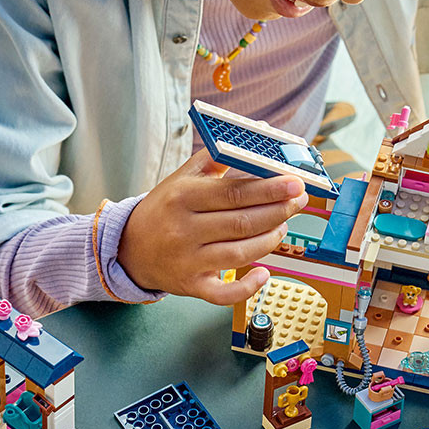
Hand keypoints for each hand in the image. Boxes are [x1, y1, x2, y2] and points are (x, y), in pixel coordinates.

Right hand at [119, 150, 307, 303]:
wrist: (129, 247)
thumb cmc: (165, 208)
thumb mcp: (183, 177)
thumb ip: (219, 157)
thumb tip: (257, 135)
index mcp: (182, 197)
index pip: (234, 192)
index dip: (270, 188)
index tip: (295, 183)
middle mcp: (183, 229)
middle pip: (242, 222)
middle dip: (278, 211)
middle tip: (298, 201)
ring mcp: (187, 260)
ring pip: (239, 253)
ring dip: (269, 240)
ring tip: (282, 226)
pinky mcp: (191, 286)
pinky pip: (222, 293)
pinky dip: (246, 287)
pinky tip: (264, 274)